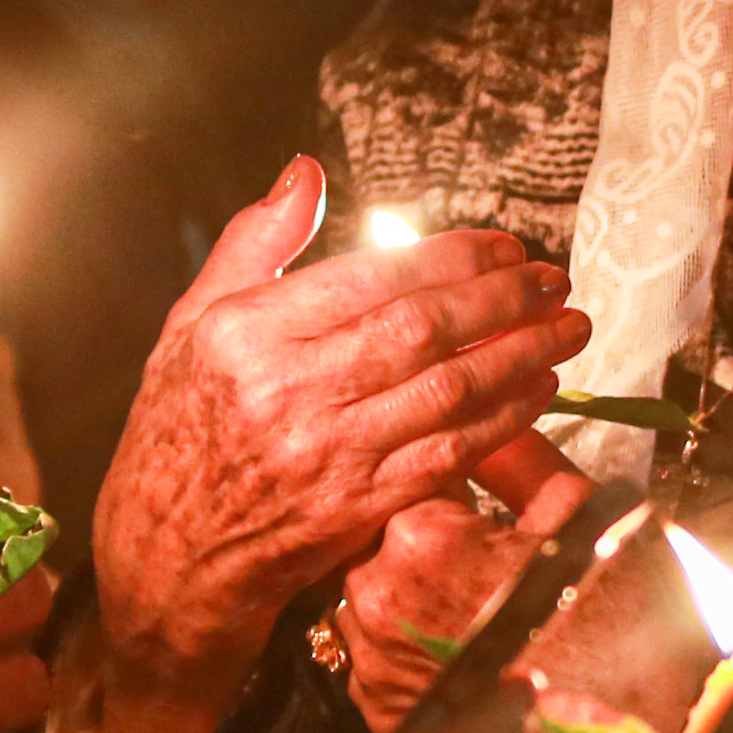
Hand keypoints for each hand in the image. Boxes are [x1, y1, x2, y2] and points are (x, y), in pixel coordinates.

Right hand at [91, 158, 592, 732]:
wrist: (164, 560)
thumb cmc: (178, 432)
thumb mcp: (188, 326)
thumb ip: (254, 244)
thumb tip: (305, 172)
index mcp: (245, 335)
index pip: (371, 277)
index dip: (451, 258)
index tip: (501, 245)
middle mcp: (286, 392)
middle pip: (421, 330)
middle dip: (502, 298)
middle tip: (552, 279)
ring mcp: (327, 455)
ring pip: (447, 391)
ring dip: (520, 354)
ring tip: (568, 327)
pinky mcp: (358, 510)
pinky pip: (449, 453)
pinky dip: (504, 419)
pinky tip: (539, 390)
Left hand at [333, 433, 599, 732]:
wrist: (622, 725)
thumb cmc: (607, 616)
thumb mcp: (573, 513)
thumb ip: (518, 457)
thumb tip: (493, 421)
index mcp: (420, 537)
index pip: (417, 482)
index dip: (456, 492)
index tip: (485, 512)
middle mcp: (377, 597)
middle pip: (386, 542)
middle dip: (428, 545)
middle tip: (487, 568)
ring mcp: (373, 661)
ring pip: (376, 600)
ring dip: (412, 597)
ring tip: (475, 615)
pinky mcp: (377, 711)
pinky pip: (379, 660)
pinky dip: (410, 652)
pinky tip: (460, 654)